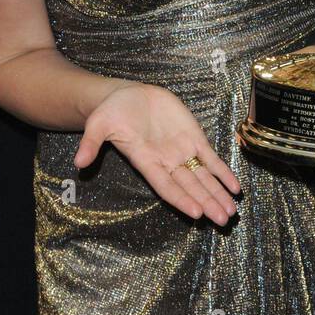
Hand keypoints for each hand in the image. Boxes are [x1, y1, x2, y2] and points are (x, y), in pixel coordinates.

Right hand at [74, 83, 242, 225]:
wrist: (128, 94)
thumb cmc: (112, 112)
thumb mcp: (98, 124)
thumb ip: (91, 143)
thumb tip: (78, 162)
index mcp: (146, 162)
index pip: (166, 186)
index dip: (182, 199)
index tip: (197, 213)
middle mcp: (167, 161)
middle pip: (191, 187)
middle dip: (208, 203)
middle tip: (224, 220)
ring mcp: (181, 150)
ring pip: (204, 177)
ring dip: (219, 194)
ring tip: (232, 212)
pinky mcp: (193, 136)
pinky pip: (211, 158)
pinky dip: (224, 172)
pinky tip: (236, 188)